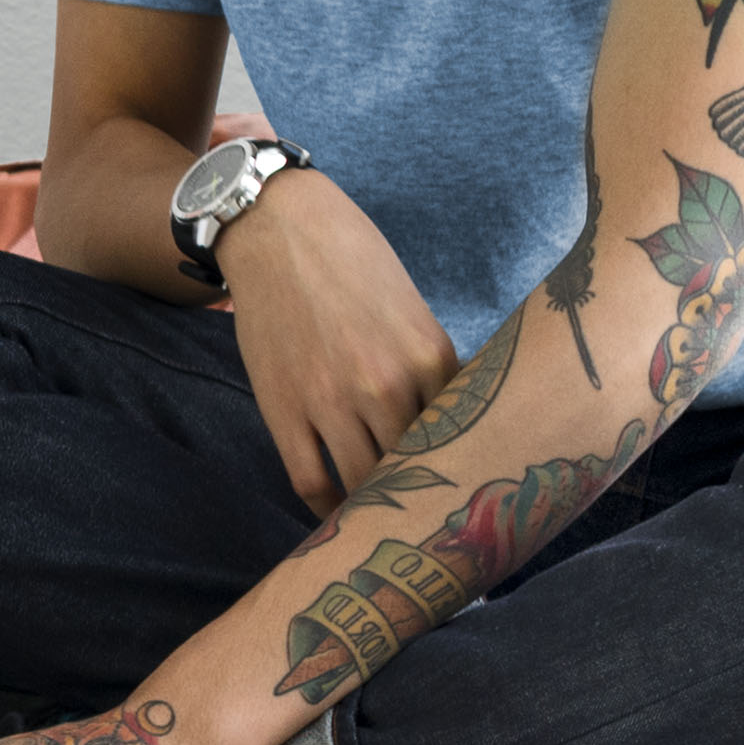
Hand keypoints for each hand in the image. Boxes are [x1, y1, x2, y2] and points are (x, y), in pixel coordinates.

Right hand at [219, 172, 450, 506]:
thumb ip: (431, 367)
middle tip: (430, 511)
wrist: (279, 230)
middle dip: (424, 490)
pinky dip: (327, 507)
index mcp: (428, 357)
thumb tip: (453, 422)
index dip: (463, 464)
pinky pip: (311, 479)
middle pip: (416, 465)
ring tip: (385, 515)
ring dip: (376, 502)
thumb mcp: (411, 310)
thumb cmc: (353, 262)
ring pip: (365, 481)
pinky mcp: (283, 407)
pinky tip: (338, 512)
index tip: (464, 484)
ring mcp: (330, 400)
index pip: (460, 434)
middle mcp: (385, 384)